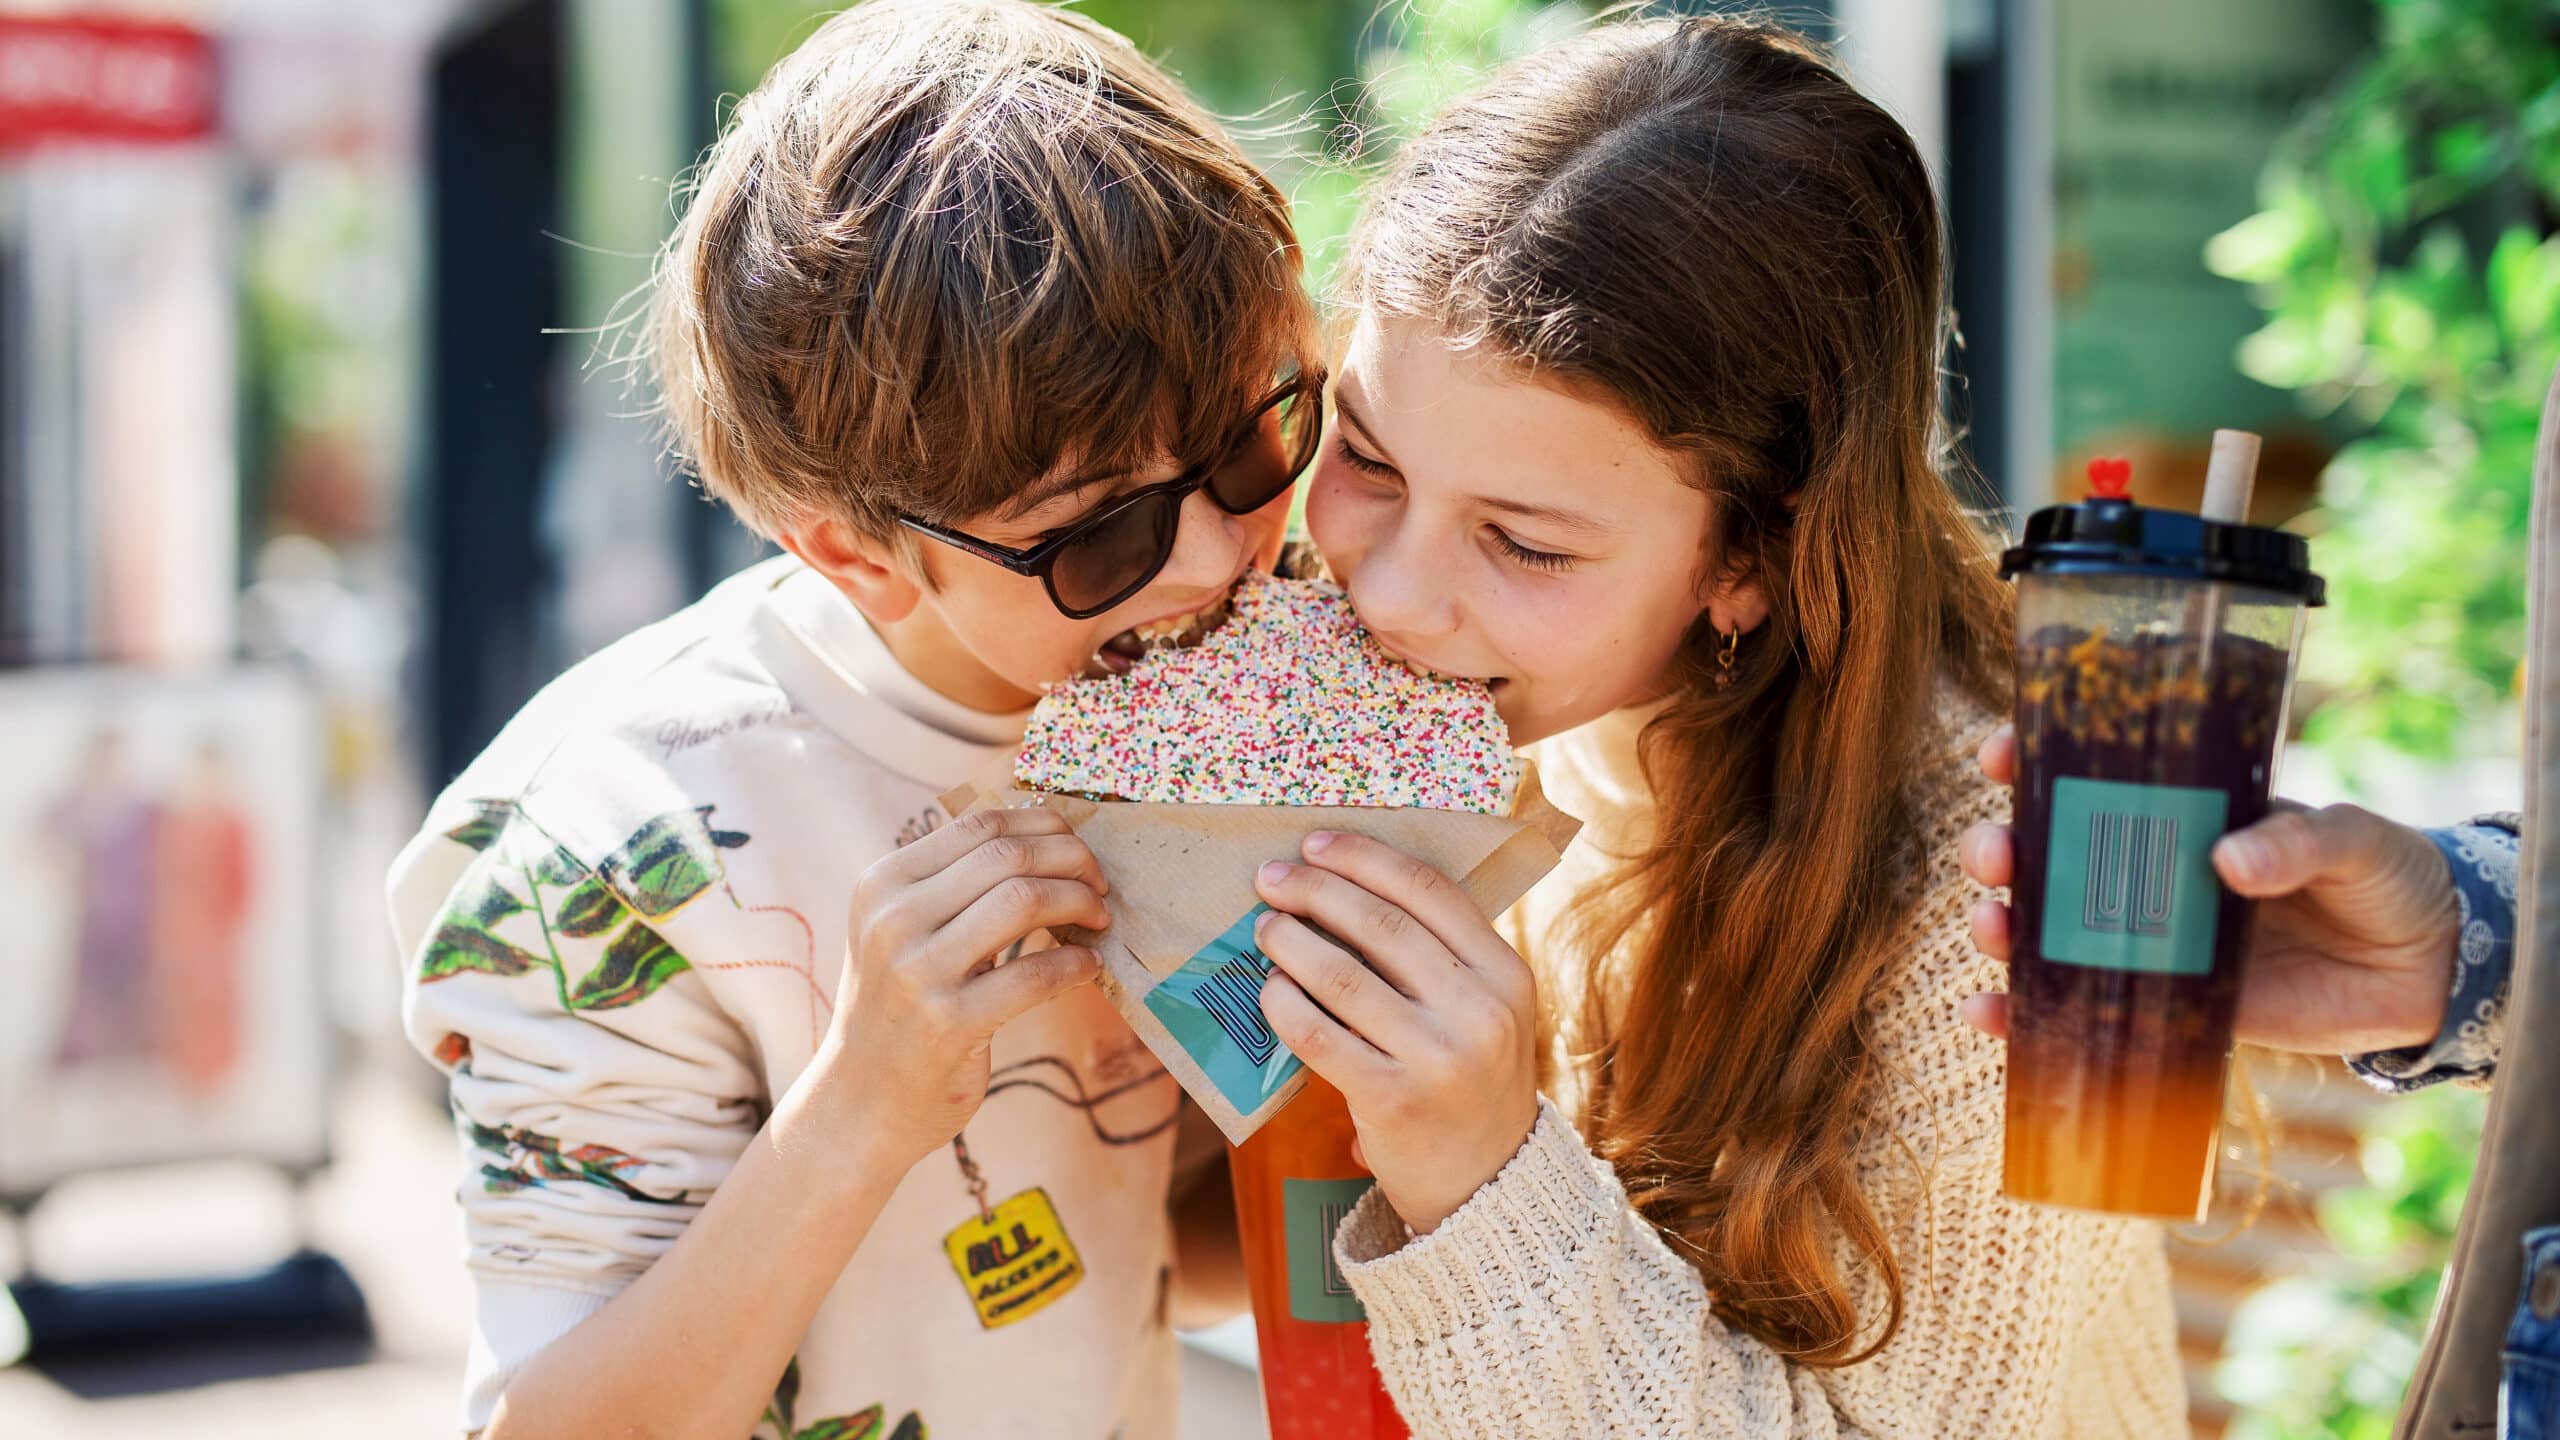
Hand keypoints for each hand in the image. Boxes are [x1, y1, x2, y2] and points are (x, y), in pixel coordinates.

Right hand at [799, 807, 1108, 1168]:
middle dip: (1073, 861)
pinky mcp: (950, 1023)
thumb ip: (954, 884)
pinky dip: (1077, 963)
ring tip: (1098, 920)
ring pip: (1025, 899)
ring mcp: (919, 971)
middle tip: (1100, 884)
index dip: (1045, 827)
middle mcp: (894, 918)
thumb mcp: (901, 931)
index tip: (1076, 850)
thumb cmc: (898, 1007)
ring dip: (1080, 903)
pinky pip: (1036, 973)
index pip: (981, 823)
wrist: (859, 1100)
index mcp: (883, 883)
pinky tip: (1088, 967)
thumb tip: (1045, 838)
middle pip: (1008, 854)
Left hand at [1251, 831, 1539, 1234]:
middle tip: (1271, 877)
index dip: (1366, 858)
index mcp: (1506, 974)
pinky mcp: (1393, 1101)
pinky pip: (1320, 1036)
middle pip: (1382, 926)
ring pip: (1344, 977)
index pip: (1430, 892)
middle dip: (1316, 890)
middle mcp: (1481, 1011)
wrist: (1487, 1184)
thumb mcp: (1485, 1010)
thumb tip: (1344, 886)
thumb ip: (1440, 956)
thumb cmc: (1469, 1079)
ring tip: (1264, 926)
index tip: (1315, 843)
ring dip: (1291, 942)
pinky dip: (1285, 1004)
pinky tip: (1268, 988)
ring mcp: (1439, 1058)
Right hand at [1958, 725, 2460, 1054]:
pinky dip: (2023, 1016)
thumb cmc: (2388, 878)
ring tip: (1993, 932)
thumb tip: (2227, 862)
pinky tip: (1990, 1015)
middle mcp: (2150, 871)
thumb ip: (2299, 840)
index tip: (2001, 755)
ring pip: (2045, 929)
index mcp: (2186, 812)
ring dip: (2000, 926)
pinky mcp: (2166, 1006)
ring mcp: (2150, 940)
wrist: (2431, 971)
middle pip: (2043, 853)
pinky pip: (2080, 1008)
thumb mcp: (2355, 840)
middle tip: (1998, 856)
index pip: (2092, 774)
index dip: (2032, 760)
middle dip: (1999, 847)